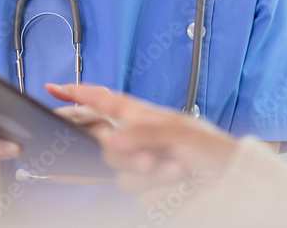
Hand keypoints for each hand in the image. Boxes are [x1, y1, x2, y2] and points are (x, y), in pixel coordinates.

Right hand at [55, 84, 239, 206]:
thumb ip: (140, 134)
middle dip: (129, 157)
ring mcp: (144, 169)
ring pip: (123, 178)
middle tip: (154, 160)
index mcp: (144, 117)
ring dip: (152, 178)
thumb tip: (108, 140)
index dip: (78, 94)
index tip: (54, 88)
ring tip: (179, 172)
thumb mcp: (177, 132)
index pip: (104, 101)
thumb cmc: (212, 149)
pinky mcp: (151, 193)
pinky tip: (179, 187)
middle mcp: (140, 142)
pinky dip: (161, 194)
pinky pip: (140, 199)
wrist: (232, 182)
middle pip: (107, 148)